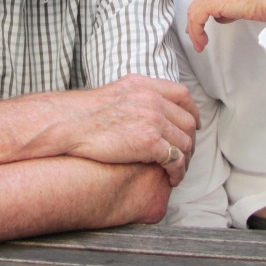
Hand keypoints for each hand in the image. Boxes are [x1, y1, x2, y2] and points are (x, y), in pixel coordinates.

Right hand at [58, 74, 198, 186]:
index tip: (194, 123)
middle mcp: (152, 100)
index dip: (192, 111)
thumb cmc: (86, 113)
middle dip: (190, 139)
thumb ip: (137, 96)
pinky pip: (175, 159)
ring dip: (184, 159)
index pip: (182, 95)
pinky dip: (177, 171)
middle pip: (187, 121)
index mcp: (145, 86)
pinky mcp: (149, 143)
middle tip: (186, 153)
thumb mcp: (117, 91)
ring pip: (184, 142)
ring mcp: (153, 120)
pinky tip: (172, 178)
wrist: (71, 123)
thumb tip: (146, 104)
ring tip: (178, 170)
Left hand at [186, 0, 265, 52]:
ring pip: (195, 11)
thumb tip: (229, 15)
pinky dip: (196, 32)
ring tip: (200, 45)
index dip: (204, 11)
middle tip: (196, 36)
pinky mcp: (212, 1)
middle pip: (199, 2)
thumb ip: (238, 5)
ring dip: (195, 30)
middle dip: (195, 20)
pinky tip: (202, 43)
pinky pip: (196, 18)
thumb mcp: (252, 0)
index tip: (203, 25)